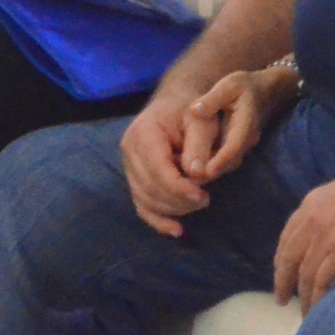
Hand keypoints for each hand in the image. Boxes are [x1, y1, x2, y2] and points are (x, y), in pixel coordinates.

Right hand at [121, 94, 214, 236]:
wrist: (176, 104)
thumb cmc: (192, 110)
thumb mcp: (202, 120)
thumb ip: (200, 144)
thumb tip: (196, 174)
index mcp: (144, 132)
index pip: (158, 169)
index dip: (179, 188)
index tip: (203, 196)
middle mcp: (129, 149)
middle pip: (150, 187)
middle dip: (178, 200)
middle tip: (205, 199)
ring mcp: (128, 165)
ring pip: (145, 199)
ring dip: (173, 209)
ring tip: (198, 203)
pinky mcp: (133, 178)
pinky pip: (141, 205)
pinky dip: (158, 220)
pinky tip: (176, 230)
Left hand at [176, 65, 297, 184]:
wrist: (266, 92)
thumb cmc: (246, 86)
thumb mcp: (230, 85)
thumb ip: (213, 98)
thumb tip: (195, 110)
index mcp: (245, 124)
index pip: (234, 146)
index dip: (220, 160)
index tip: (205, 171)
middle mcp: (247, 141)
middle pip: (230, 162)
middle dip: (211, 173)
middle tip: (188, 182)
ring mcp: (244, 147)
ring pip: (228, 165)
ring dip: (210, 174)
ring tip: (187, 181)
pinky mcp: (237, 149)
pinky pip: (225, 163)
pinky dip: (211, 169)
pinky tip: (193, 172)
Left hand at [271, 154, 334, 310]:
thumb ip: (332, 213)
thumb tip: (330, 237)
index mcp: (312, 202)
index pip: (287, 238)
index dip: (281, 262)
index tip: (282, 278)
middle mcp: (312, 217)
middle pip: (288, 258)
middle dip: (283, 283)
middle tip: (282, 301)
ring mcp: (326, 232)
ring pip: (305, 274)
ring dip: (304, 298)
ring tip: (307, 316)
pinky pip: (324, 279)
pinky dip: (320, 298)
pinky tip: (323, 310)